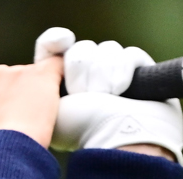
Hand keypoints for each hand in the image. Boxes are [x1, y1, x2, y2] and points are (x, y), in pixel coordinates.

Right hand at [0, 54, 63, 170]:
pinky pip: (53, 66)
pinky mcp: (37, 75)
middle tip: (9, 122)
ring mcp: (7, 74)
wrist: (5, 157)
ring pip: (19, 77)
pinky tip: (59, 87)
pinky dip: (56, 75)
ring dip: (25, 93)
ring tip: (32, 121)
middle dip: (0, 95)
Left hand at [37, 30, 182, 162]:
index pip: (54, 47)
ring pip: (106, 49)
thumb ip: (42, 76)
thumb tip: (53, 54)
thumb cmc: (80, 126)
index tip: (61, 41)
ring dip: (102, 73)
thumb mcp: (49, 104)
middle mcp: (88, 77)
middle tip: (84, 93)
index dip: (55, 42)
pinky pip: (129, 54)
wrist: (117, 135)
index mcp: (61, 85)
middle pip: (82, 48)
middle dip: (81, 69)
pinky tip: (120, 89)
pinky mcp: (140, 71)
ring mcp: (115, 74)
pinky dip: (124, 70)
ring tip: (106, 95)